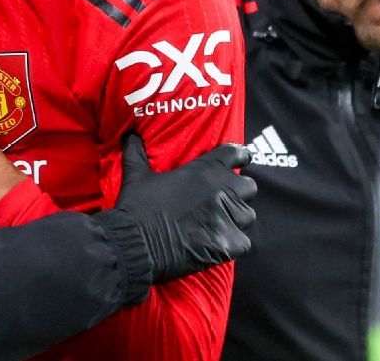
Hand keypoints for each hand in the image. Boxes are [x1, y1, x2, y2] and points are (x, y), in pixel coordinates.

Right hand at [115, 134, 256, 282]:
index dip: (239, 157)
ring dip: (235, 219)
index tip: (239, 160)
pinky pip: (243, 243)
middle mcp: (221, 190)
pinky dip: (232, 244)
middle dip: (238, 193)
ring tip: (219, 224)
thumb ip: (137, 152)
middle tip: (223, 200)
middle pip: (248, 187)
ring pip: (247, 216)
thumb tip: (131, 136)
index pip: (235, 154)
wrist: (135, 243)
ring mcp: (227, 217)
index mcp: (203, 169)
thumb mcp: (136, 175)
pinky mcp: (227, 243)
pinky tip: (217, 244)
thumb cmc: (137, 207)